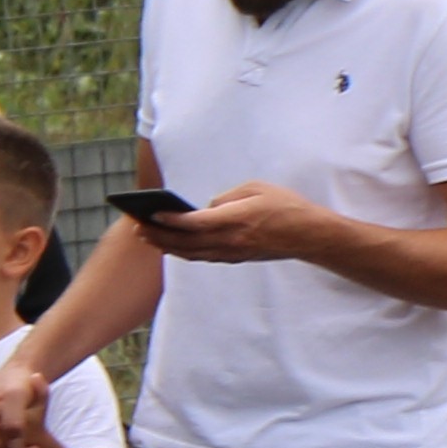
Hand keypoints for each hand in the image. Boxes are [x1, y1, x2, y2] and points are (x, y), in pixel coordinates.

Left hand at [138, 181, 331, 267]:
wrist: (308, 235)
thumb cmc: (285, 206)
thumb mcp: (257, 188)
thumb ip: (227, 197)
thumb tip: (206, 208)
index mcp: (235, 219)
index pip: (194, 223)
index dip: (170, 220)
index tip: (150, 214)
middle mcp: (230, 240)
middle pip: (185, 242)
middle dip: (158, 235)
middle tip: (138, 228)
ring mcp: (232, 253)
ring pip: (190, 253)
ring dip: (166, 246)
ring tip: (148, 238)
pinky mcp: (235, 259)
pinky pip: (202, 257)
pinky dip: (183, 252)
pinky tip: (173, 246)